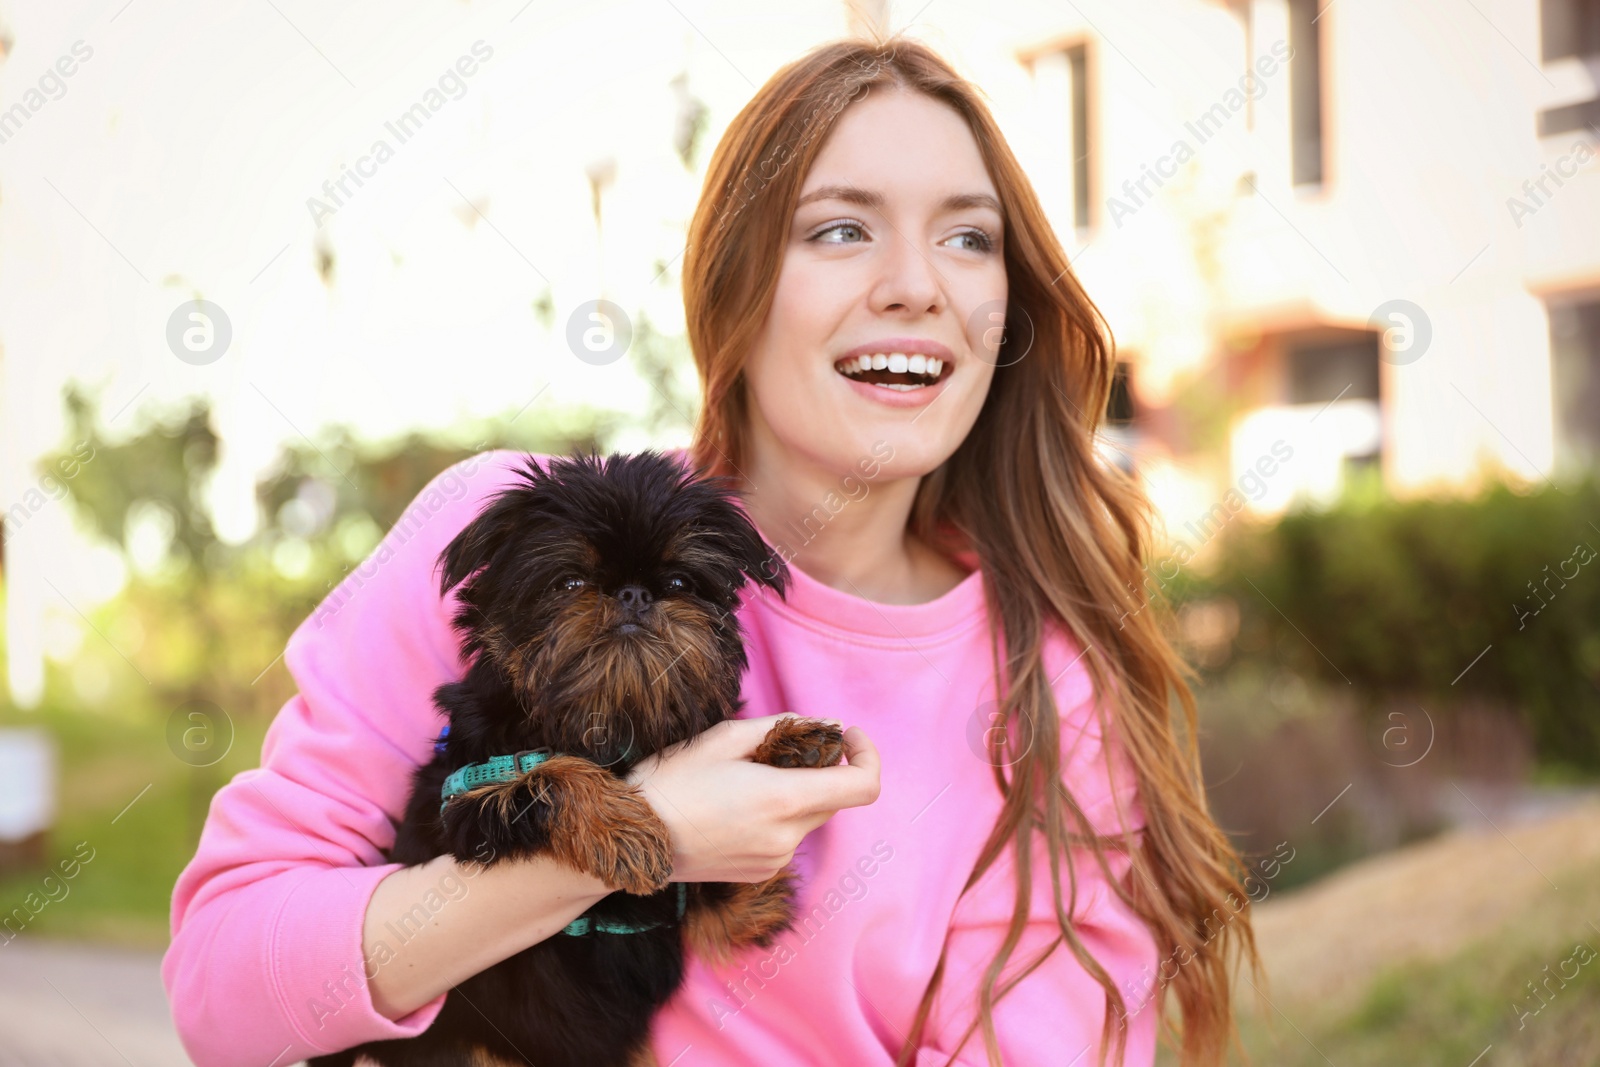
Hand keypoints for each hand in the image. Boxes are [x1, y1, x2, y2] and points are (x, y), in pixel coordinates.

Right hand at [624, 715, 880, 882]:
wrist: (629, 839)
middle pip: (834, 800)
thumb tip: (827, 726)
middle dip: (820, 770)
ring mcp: (775, 860)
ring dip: (794, 794)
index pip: (862, 786)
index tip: (846, 736)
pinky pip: (786, 838)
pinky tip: (734, 807)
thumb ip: (785, 727)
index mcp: (784, 799)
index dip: (867, 756)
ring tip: (745, 780)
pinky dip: (776, 817)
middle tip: (779, 749)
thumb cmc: (672, 780)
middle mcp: (787, 837)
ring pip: (809, 818)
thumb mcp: (724, 737)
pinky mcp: (760, 874)